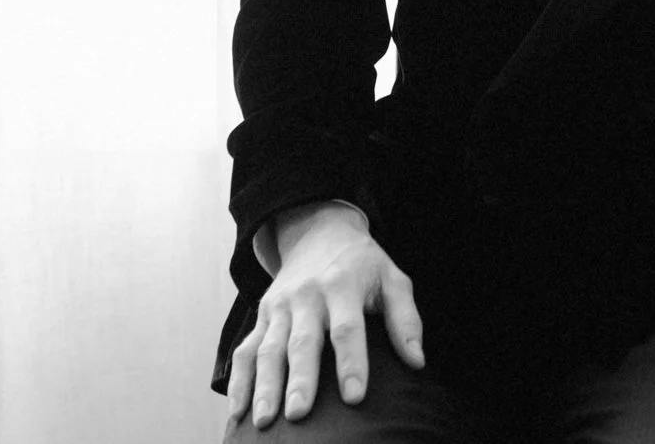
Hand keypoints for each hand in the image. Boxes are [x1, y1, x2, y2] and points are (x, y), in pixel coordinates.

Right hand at [228, 203, 425, 429]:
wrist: (320, 233)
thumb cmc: (363, 265)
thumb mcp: (393, 279)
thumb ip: (405, 319)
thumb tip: (417, 361)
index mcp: (343, 285)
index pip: (348, 328)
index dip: (352, 362)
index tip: (355, 397)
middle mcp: (307, 295)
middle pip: (302, 342)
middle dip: (300, 379)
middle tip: (299, 414)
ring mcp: (280, 306)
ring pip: (268, 349)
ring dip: (265, 386)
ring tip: (265, 421)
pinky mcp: (262, 316)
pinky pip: (246, 350)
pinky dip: (238, 382)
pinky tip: (237, 413)